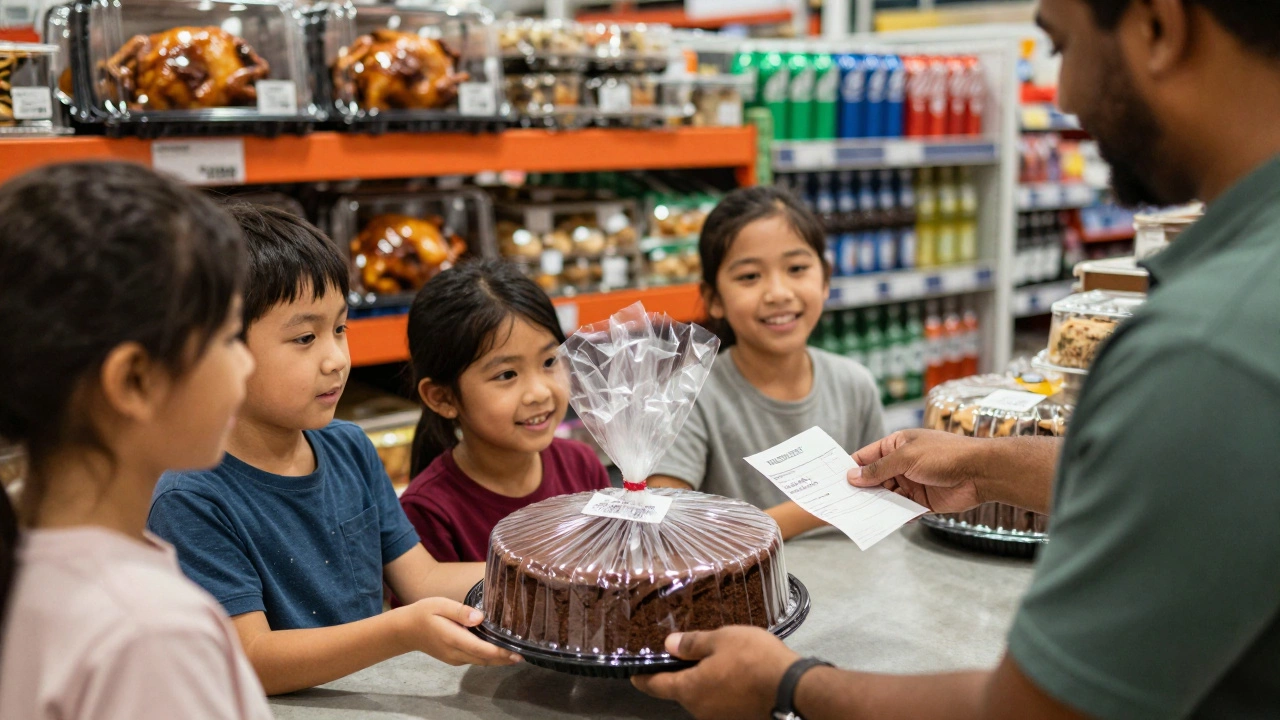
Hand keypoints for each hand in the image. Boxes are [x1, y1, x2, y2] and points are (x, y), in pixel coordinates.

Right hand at [392, 597, 520, 666]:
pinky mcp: (454, 658)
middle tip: (524, 653)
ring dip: (498, 659)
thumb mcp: (440, 604)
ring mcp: (455, 658)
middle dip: (505, 658)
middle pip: (485, 659)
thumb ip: (460, 611)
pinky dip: (488, 657)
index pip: (482, 650)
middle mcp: (455, 653)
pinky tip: (499, 649)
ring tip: (517, 652)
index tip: (518, 652)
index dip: (501, 653)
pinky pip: (475, 660)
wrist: (406, 630)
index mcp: (453, 638)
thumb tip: (480, 617)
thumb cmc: (424, 613)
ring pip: (481, 662)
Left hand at [632, 627, 798, 719]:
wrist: (793, 688)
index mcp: (689, 689)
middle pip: (681, 692)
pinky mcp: (738, 719)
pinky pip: (720, 702)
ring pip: (702, 698)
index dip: (643, 678)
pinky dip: (720, 689)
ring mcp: (720, 718)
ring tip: (712, 661)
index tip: (633, 674)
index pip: (656, 686)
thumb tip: (668, 645)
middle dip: (679, 676)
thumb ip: (692, 643)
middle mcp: (700, 710)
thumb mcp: (721, 639)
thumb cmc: (753, 658)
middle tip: (682, 655)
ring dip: (703, 682)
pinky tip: (731, 675)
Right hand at [848, 429, 986, 513]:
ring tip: (854, 515)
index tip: (831, 481)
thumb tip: (853, 476)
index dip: (849, 468)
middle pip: (873, 480)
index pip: (865, 457)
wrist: (980, 472)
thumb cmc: (945, 455)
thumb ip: (878, 469)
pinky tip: (879, 523)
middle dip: (859, 490)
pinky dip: (891, 516)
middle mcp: (901, 465)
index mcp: (895, 446)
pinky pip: (901, 511)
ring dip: (873, 505)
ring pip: (885, 497)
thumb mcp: (906, 458)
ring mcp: (911, 484)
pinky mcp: (921, 502)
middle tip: (838, 503)